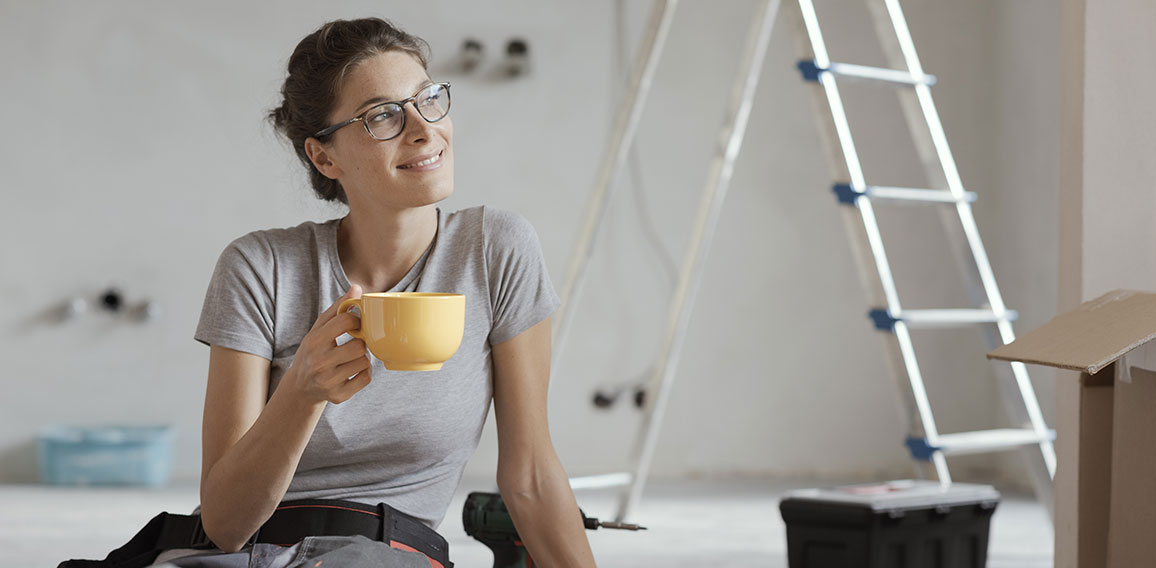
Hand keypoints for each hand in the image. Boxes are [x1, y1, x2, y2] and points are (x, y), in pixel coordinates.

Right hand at [283, 284, 371, 404]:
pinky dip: (365, 373)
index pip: (345, 321)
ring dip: (363, 358)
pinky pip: (366, 379)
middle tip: (355, 343)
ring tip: (353, 357)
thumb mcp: (318, 329)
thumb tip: (357, 289)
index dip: (356, 320)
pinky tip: (354, 370)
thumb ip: (337, 308)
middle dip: (361, 343)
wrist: (301, 387)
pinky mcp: (338, 396)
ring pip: (364, 362)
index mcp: (313, 342)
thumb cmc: (313, 351)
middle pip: (359, 346)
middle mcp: (319, 363)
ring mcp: (328, 382)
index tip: (355, 324)